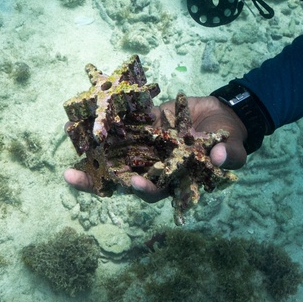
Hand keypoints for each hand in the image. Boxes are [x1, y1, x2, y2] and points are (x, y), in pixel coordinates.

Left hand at [63, 95, 248, 201]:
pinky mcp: (143, 125)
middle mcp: (153, 166)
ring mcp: (145, 146)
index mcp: (173, 179)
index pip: (154, 190)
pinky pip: (121, 122)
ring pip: (115, 150)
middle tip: (73, 177)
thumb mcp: (233, 148)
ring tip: (69, 137)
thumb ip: (228, 155)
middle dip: (97, 178)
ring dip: (91, 147)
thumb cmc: (229, 140)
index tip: (134, 183)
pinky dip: (105, 118)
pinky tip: (85, 111)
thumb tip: (221, 158)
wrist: (223, 117)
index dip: (143, 188)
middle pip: (122, 176)